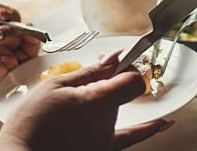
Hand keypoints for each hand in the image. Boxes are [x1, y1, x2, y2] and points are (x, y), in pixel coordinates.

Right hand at [0, 51, 172, 150]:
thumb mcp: (57, 86)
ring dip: (110, 98)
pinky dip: (148, 129)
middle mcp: (108, 122)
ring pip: (118, 109)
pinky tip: (164, 122)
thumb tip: (115, 56)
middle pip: (122, 92)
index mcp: (98, 102)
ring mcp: (107, 139)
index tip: (117, 62)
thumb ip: (90, 72)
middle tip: (91, 75)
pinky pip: (132, 138)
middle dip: (110, 80)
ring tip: (89, 96)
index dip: (127, 67)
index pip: (132, 79)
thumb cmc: (32, 121)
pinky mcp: (102, 149)